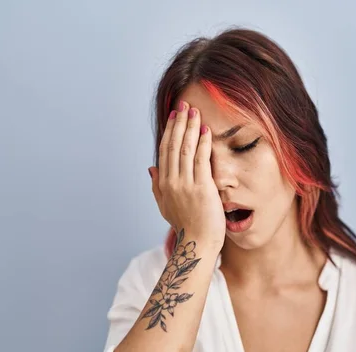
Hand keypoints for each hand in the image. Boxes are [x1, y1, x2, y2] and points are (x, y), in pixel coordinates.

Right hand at [148, 101, 224, 250]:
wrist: (198, 243)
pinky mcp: (202, 188)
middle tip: (185, 105)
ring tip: (195, 112)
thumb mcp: (166, 206)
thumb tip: (150, 167)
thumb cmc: (186, 226)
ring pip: (186, 149)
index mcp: (163, 183)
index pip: (165, 151)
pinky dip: (202, 143)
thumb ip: (156, 185)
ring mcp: (186, 184)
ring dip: (190, 128)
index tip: (175, 116)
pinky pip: (201, 160)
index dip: (170, 131)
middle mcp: (172, 181)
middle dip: (179, 123)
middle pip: (174, 146)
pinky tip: (205, 131)